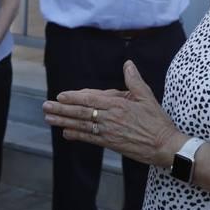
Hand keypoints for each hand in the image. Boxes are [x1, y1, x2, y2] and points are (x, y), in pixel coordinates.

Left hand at [42, 61, 183, 167]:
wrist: (164, 145)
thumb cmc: (157, 120)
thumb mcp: (147, 96)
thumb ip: (134, 80)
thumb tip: (128, 64)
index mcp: (118, 104)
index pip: (91, 99)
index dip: (74, 97)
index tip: (61, 96)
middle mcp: (110, 118)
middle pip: (81, 112)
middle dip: (62, 109)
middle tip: (46, 107)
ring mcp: (109, 132)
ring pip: (82, 125)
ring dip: (64, 122)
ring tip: (49, 119)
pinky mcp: (110, 143)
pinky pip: (89, 138)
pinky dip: (77, 136)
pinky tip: (65, 133)